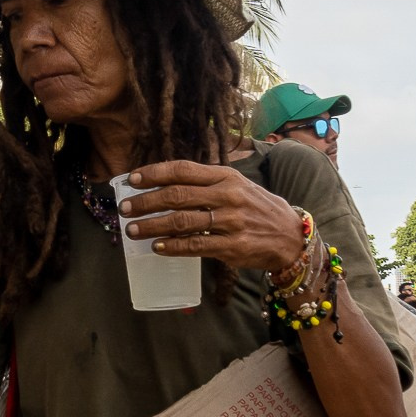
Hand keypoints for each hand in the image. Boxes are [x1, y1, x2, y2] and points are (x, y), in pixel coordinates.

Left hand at [121, 160, 306, 271]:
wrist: (291, 236)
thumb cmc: (257, 208)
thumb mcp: (237, 186)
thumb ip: (206, 183)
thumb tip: (165, 184)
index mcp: (226, 176)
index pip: (183, 169)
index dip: (154, 173)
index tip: (132, 179)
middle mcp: (228, 195)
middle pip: (177, 194)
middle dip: (145, 201)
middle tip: (124, 208)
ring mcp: (231, 221)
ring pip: (182, 221)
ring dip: (152, 225)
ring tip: (132, 230)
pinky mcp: (233, 246)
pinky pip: (196, 245)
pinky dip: (173, 246)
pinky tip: (157, 247)